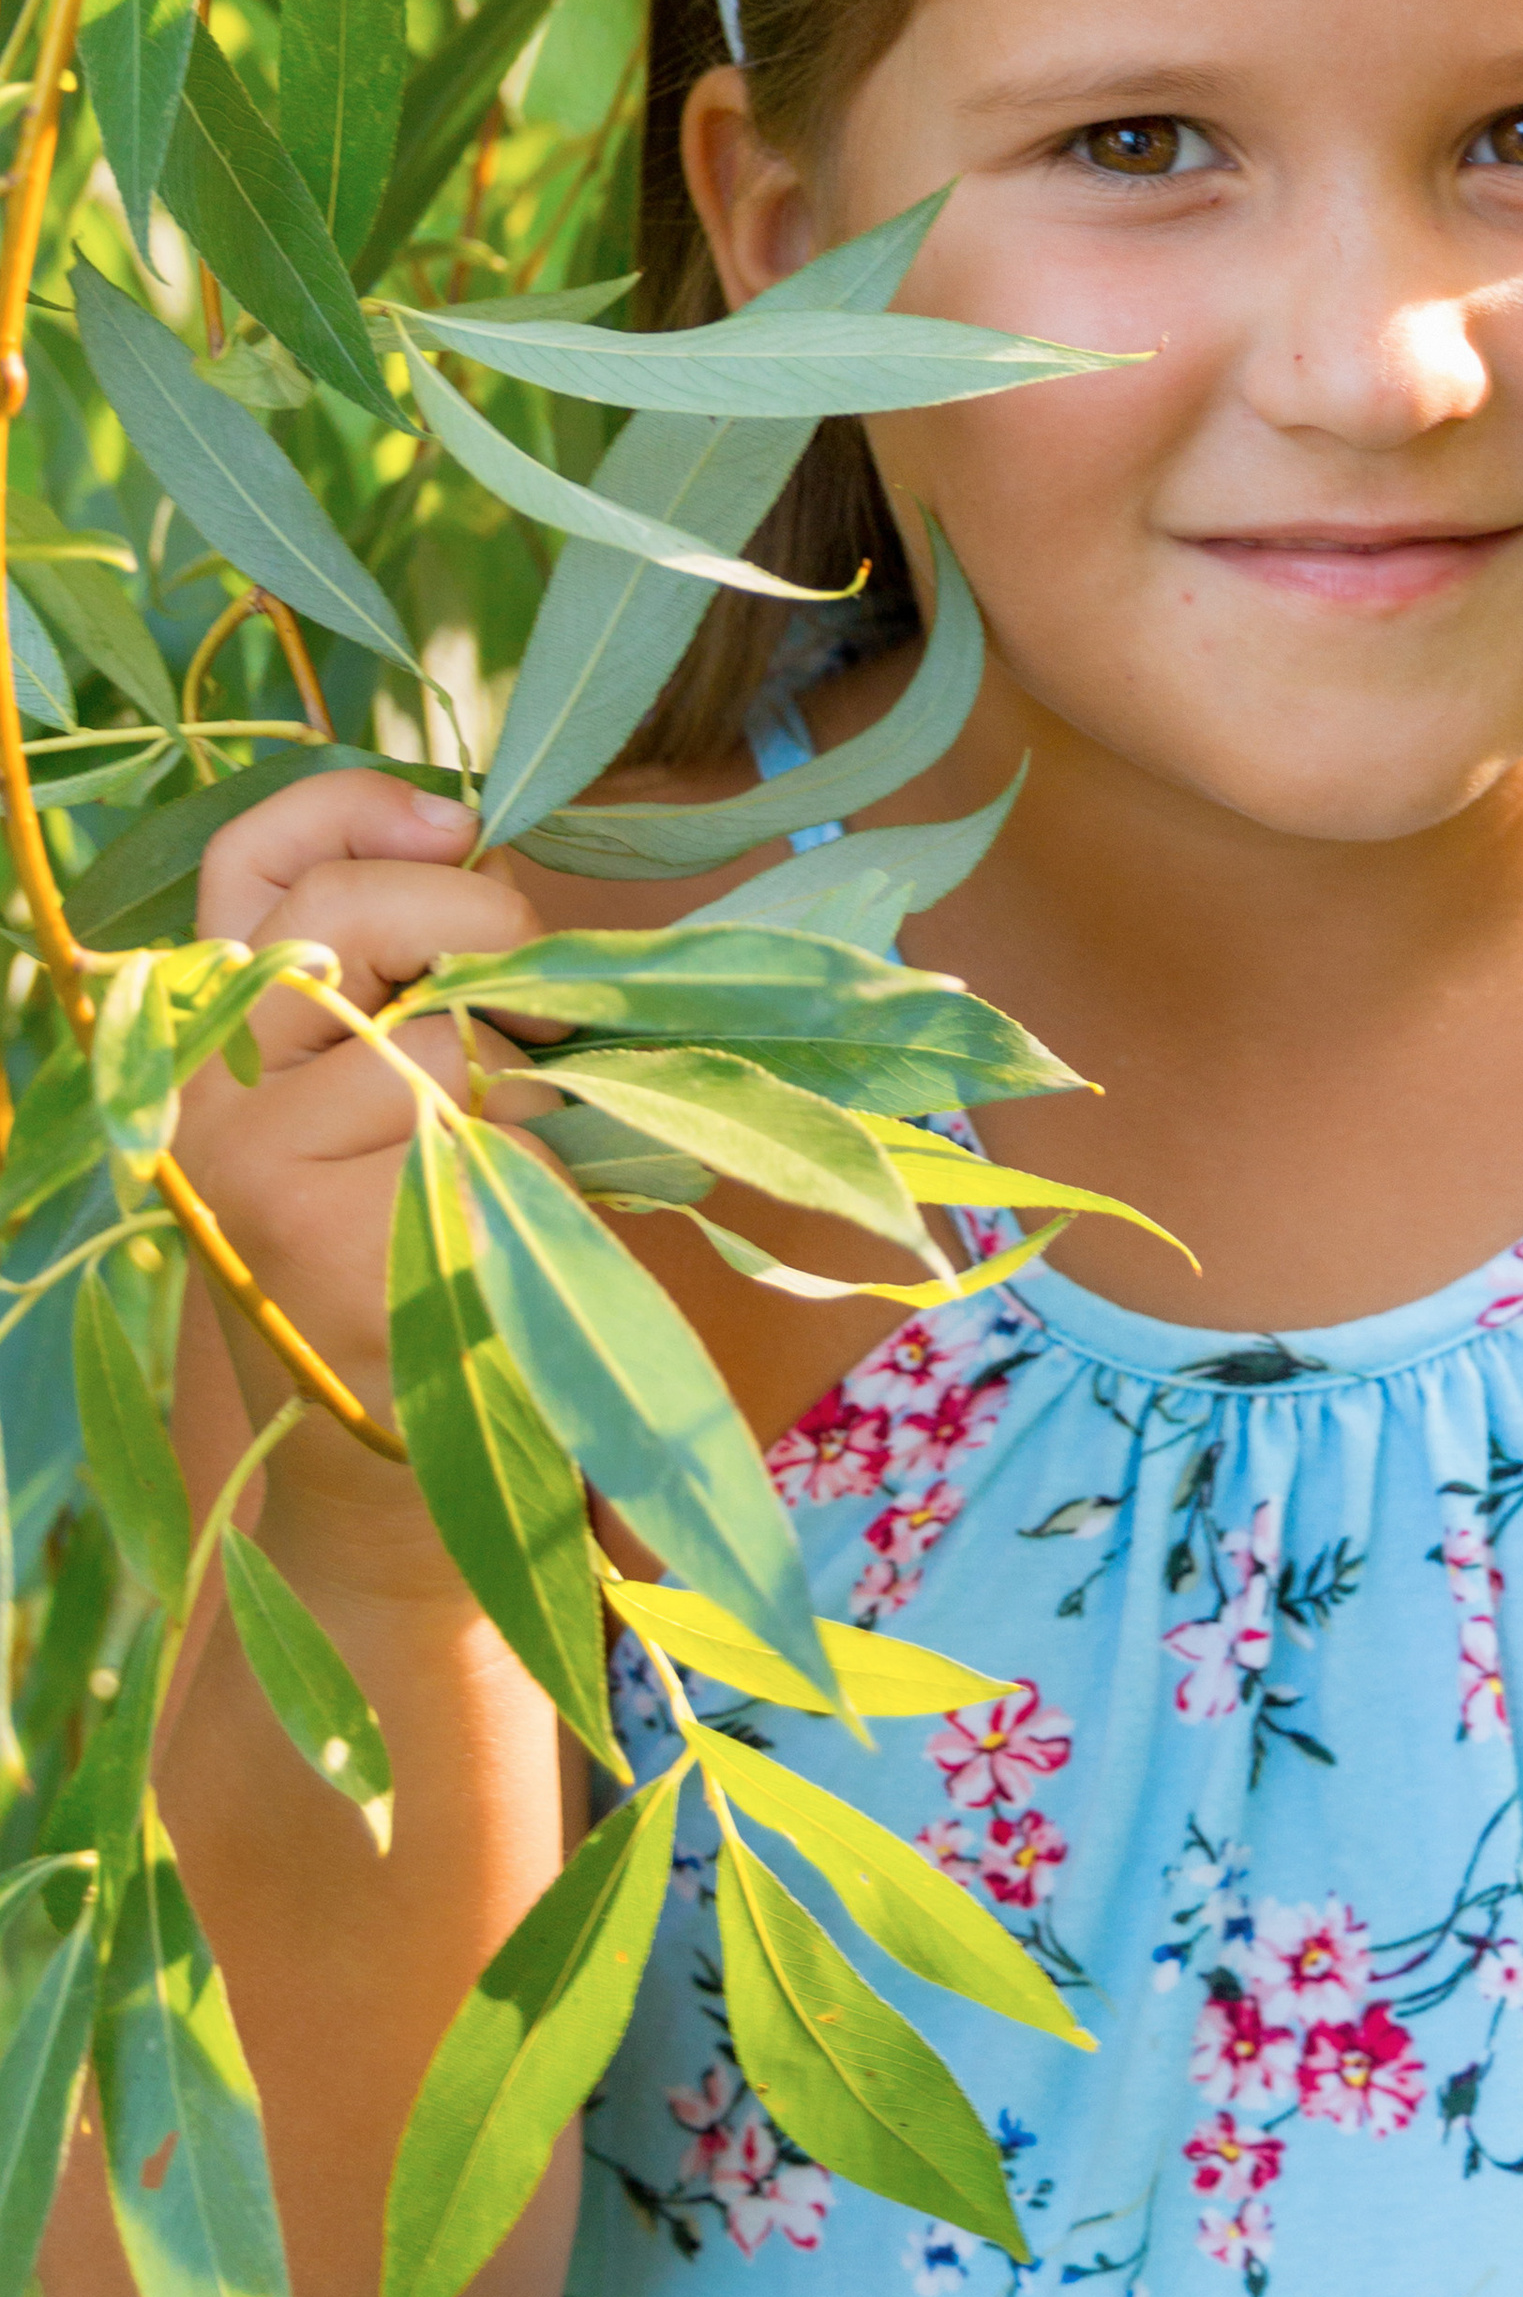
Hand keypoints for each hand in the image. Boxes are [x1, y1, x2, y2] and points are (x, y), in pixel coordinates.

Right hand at [176, 774, 556, 1593]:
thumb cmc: (428, 1276)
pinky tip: (499, 1254)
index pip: (250, 863)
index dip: (351, 806)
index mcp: (219, 1049)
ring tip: (499, 1189)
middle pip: (352, 912)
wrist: (393, 1490)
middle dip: (483, 920)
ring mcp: (253, 1167)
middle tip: (542, 1002)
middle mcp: (206, 1097)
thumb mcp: (399, 1113)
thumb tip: (485, 848)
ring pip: (448, 1034)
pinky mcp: (324, 1235)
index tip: (459, 814)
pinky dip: (536, 1175)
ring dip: (526, 1093)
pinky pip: (485, 1132)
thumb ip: (412, 989)